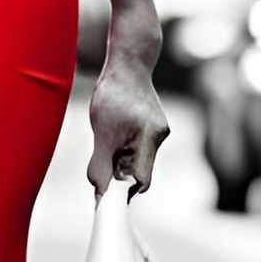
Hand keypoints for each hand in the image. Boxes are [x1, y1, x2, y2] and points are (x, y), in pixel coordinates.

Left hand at [88, 36, 168, 195]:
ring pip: (137, 159)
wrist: (128, 64)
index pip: (140, 181)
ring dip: (120, 158)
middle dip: (119, 173)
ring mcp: (159, 131)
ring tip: (108, 136)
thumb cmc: (113, 94)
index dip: (123, 192)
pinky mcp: (154, 126)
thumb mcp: (101, 132)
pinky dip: (123, 147)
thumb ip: (101, 164)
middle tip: (100, 164)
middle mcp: (159, 137)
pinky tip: (115, 129)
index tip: (105, 197)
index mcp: (149, 138)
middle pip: (139, 172)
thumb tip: (100, 193)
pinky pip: (137, 147)